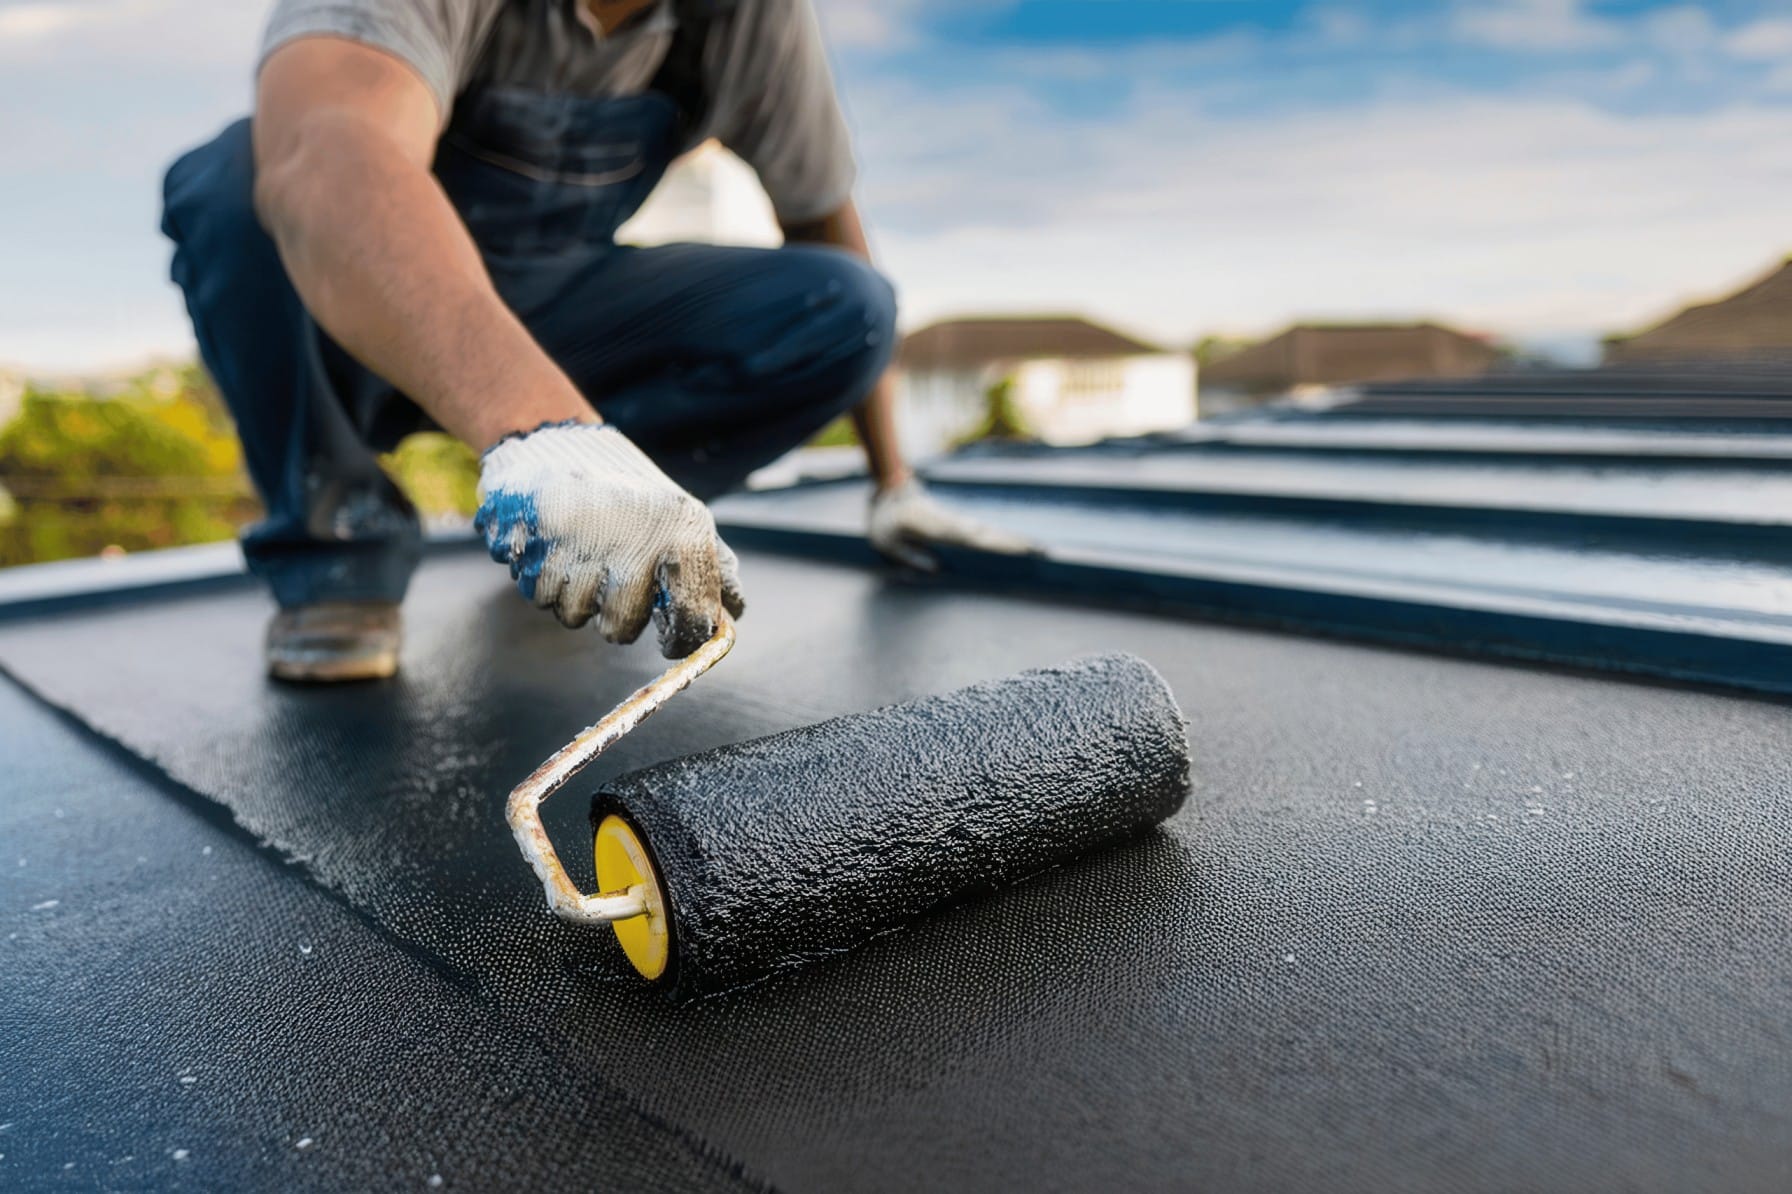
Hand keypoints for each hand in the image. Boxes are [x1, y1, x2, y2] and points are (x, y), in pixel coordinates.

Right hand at [475, 421, 745, 656]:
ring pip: (575, 616)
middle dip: (616, 621)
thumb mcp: (682, 515)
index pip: (693, 614)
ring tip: (580, 559)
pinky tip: (553, 552)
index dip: (684, 639)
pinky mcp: (535, 540)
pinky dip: (544, 583)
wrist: (556, 440)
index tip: (673, 643)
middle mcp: (635, 535)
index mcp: (682, 529)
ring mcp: (581, 540)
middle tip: (614, 590)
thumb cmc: (630, 493)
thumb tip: (732, 616)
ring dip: (576, 599)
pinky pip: (540, 597)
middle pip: (622, 628)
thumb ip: (712, 566)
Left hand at [867, 477, 1038, 571]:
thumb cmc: (884, 520)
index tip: (1020, 549)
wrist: (888, 487)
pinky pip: (977, 533)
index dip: (998, 546)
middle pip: (988, 536)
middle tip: (1042, 551)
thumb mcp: (888, 544)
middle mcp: (953, 525)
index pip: (975, 541)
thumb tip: (939, 570)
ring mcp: (954, 522)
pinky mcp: (953, 523)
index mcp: (940, 530)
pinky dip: (994, 539)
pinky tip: (1007, 544)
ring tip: (1034, 549)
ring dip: (1008, 541)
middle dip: (1014, 544)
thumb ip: (910, 557)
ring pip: (986, 533)